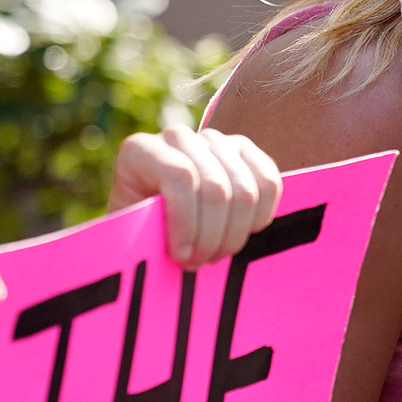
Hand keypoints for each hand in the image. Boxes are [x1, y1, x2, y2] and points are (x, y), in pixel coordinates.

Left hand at [111, 128, 284, 267]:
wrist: (154, 221)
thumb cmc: (140, 233)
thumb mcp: (131, 234)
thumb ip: (146, 234)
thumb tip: (176, 251)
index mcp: (141, 151)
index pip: (181, 178)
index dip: (186, 222)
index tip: (182, 257)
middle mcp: (178, 137)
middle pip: (216, 188)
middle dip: (212, 237)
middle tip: (200, 263)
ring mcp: (214, 140)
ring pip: (245, 191)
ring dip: (234, 234)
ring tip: (216, 254)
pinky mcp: (244, 150)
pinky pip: (269, 184)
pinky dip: (261, 217)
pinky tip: (242, 234)